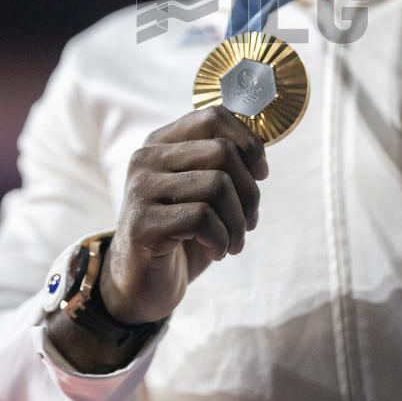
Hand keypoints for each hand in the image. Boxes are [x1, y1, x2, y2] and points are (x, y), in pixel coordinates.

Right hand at [99, 105, 267, 323]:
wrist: (141, 284)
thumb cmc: (181, 234)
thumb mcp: (203, 192)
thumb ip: (223, 165)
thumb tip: (259, 155)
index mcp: (162, 142)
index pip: (214, 116)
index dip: (249, 143)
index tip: (260, 175)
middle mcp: (146, 158)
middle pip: (223, 152)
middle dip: (249, 193)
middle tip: (247, 222)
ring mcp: (140, 190)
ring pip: (217, 185)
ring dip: (238, 223)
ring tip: (232, 242)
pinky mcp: (142, 224)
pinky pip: (203, 218)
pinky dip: (221, 239)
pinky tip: (216, 251)